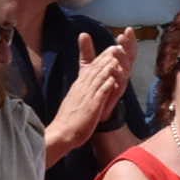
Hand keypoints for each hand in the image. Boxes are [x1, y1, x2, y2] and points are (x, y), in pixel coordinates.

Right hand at [45, 34, 133, 153]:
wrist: (62, 133)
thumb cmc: (68, 121)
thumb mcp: (74, 102)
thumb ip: (80, 93)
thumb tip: (84, 88)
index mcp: (78, 87)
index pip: (90, 69)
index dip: (100, 59)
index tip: (109, 50)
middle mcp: (82, 89)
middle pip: (95, 69)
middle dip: (106, 57)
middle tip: (116, 46)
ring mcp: (87, 96)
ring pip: (99, 77)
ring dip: (108, 66)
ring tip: (118, 57)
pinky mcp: (91, 106)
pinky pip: (100, 93)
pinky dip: (107, 84)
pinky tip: (114, 77)